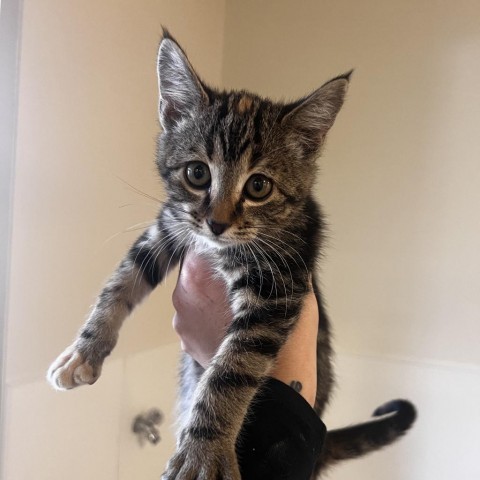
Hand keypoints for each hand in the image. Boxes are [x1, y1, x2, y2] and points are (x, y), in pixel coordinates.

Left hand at [172, 251, 318, 405]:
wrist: (274, 386)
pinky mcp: (185, 342)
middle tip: (241, 274)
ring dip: (211, 293)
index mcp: (199, 272)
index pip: (201, 243)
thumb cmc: (282, 329)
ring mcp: (181, 321)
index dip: (221, 243)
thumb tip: (276, 246)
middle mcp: (182, 294)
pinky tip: (231, 324)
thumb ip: (273, 260)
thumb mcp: (290, 283)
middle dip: (216, 267)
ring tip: (237, 305)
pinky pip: (196, 317)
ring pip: (195, 294)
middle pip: (195, 267)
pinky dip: (209, 316)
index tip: (236, 247)